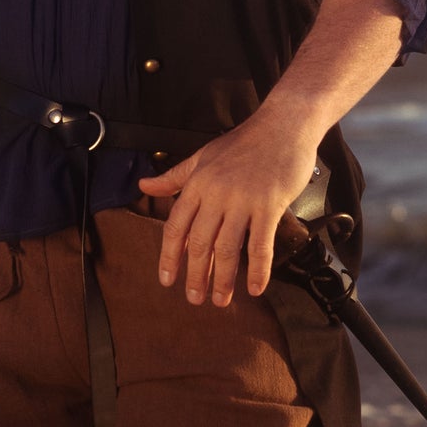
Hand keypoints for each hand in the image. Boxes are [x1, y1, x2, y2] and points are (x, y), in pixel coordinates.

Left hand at [139, 107, 318, 306]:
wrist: (283, 125)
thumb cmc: (244, 142)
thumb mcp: (203, 156)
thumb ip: (174, 177)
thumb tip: (143, 185)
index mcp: (197, 184)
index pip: (176, 227)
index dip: (170, 257)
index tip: (167, 280)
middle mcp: (216, 194)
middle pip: (200, 243)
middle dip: (196, 275)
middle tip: (194, 299)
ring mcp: (243, 201)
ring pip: (228, 249)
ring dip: (223, 279)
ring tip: (221, 301)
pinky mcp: (269, 205)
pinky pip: (261, 244)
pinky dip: (259, 269)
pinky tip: (256, 288)